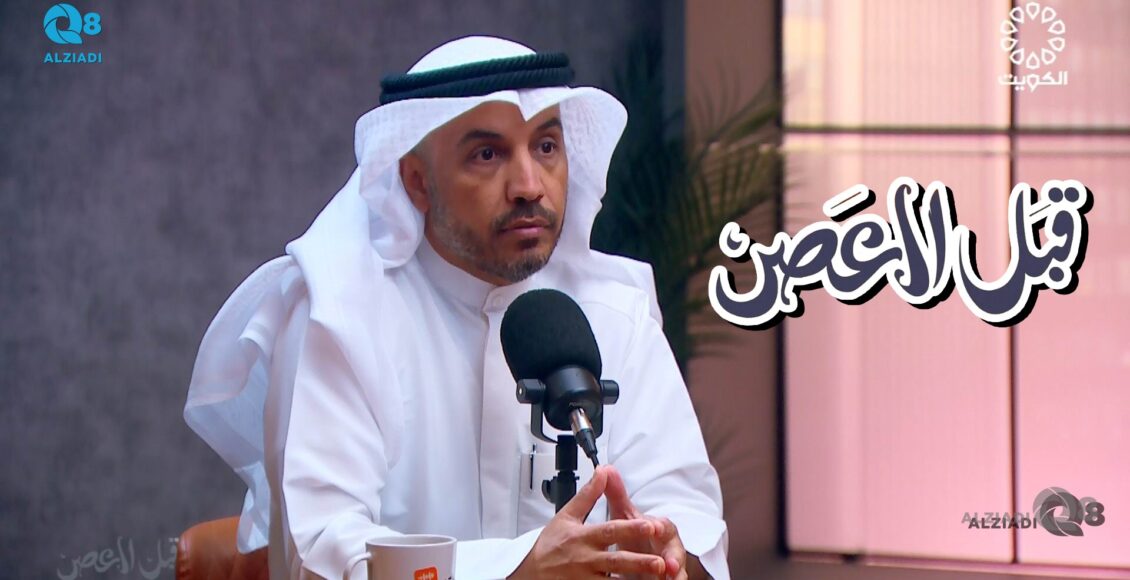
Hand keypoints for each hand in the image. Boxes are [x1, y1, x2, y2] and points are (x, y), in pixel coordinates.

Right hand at [509, 466, 667, 579]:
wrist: (529, 573)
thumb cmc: (549, 545)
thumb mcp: (566, 516)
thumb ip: (588, 495)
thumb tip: (603, 471)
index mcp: (582, 537)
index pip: (609, 532)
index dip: (630, 529)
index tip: (650, 526)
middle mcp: (585, 559)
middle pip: (615, 561)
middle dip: (638, 562)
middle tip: (660, 562)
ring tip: (656, 579)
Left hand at [604, 467, 703, 579]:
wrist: (637, 559)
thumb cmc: (635, 537)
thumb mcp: (624, 517)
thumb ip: (617, 496)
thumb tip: (606, 469)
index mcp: (660, 529)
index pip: (664, 526)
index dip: (660, 527)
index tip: (654, 527)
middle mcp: (668, 548)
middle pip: (676, 551)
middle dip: (674, 557)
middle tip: (669, 565)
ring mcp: (670, 567)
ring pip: (678, 571)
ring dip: (675, 575)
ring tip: (671, 579)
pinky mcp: (667, 579)